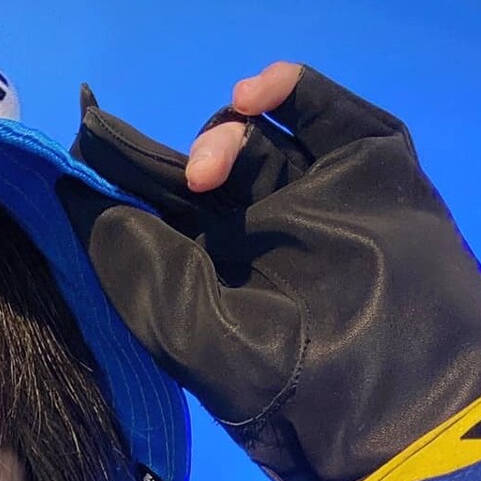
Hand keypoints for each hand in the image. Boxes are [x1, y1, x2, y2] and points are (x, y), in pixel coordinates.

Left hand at [57, 62, 480, 480]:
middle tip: (180, 179)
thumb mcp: (182, 330)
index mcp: (205, 278)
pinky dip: (283, 87)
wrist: (396, 393)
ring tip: (212, 167)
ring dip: (222, 133)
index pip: (153, 212)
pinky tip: (253, 96)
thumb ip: (134, 262)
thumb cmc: (280, 380)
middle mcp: (253, 235)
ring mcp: (310, 196)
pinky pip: (320, 109)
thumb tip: (83, 202)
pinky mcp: (365, 167)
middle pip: (200, 167)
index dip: (119, 177)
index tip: (88, 141)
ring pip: (253, 136)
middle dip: (173, 160)